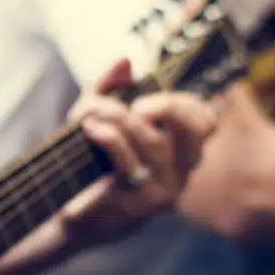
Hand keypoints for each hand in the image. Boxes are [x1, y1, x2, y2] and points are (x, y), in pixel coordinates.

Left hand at [59, 57, 217, 243]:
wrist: (68, 213)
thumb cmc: (89, 163)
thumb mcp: (98, 119)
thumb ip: (109, 88)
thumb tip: (125, 61)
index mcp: (178, 151)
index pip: (206, 123)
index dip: (189, 102)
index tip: (151, 95)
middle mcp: (179, 172)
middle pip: (195, 130)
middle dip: (165, 105)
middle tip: (134, 103)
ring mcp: (162, 191)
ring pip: (155, 143)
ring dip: (121, 118)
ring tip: (94, 112)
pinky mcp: (138, 205)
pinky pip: (128, 162)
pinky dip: (109, 138)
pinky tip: (92, 128)